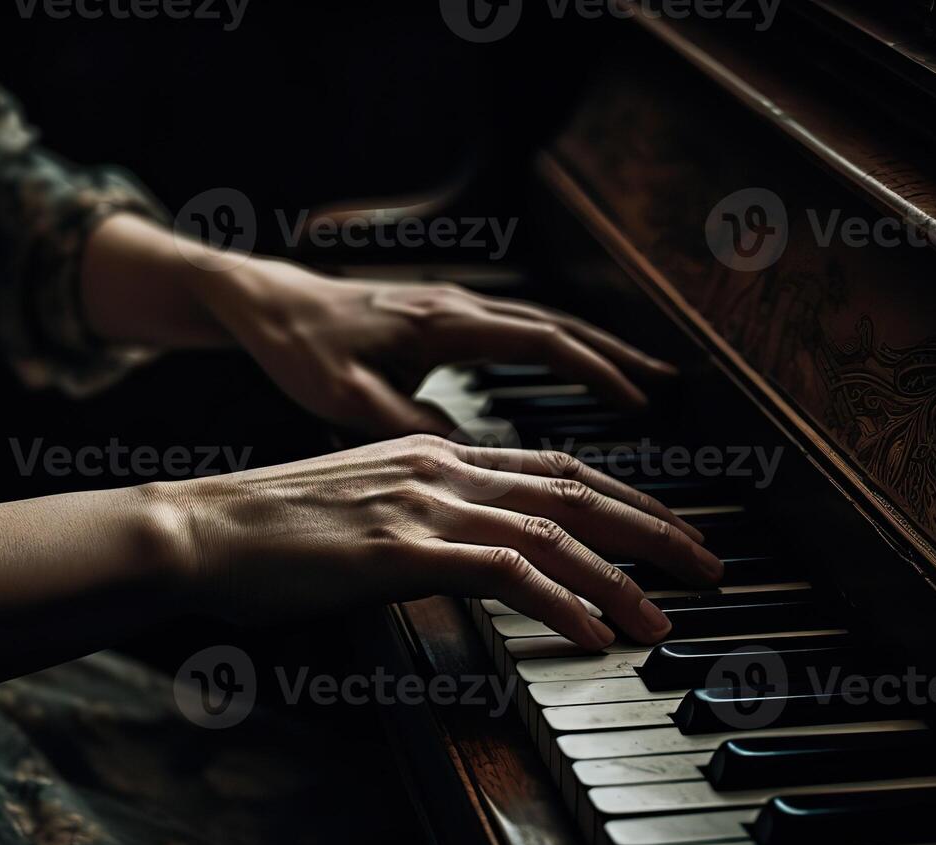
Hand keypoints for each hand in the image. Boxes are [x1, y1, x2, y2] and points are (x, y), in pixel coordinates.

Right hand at [149, 434, 722, 648]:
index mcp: (437, 452)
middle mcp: (443, 466)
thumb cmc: (269, 531)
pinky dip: (561, 606)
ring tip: (667, 619)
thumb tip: (467, 561)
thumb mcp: (361, 512)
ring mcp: (426, 503)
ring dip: (621, 579)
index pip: (556, 469)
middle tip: (709, 565)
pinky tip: (595, 636)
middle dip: (654, 528)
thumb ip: (423, 525)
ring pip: (554, 533)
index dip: (624, 498)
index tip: (668, 530)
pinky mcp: (404, 548)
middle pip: (577, 490)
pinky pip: (507, 574)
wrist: (202, 528)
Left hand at [203, 259, 676, 436]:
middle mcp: (461, 308)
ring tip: (646, 382)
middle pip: (561, 328)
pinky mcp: (446, 320)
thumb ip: (407, 423)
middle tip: (670, 389)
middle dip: (620, 359)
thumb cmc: (299, 347)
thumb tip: (466, 452)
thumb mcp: (343, 396)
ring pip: (546, 325)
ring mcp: (456, 309)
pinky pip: (522, 331)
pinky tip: (577, 371)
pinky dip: (563, 350)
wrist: (265, 302)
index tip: (639, 403)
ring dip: (599, 351)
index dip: (596, 373)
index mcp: (445, 324)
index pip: (543, 343)